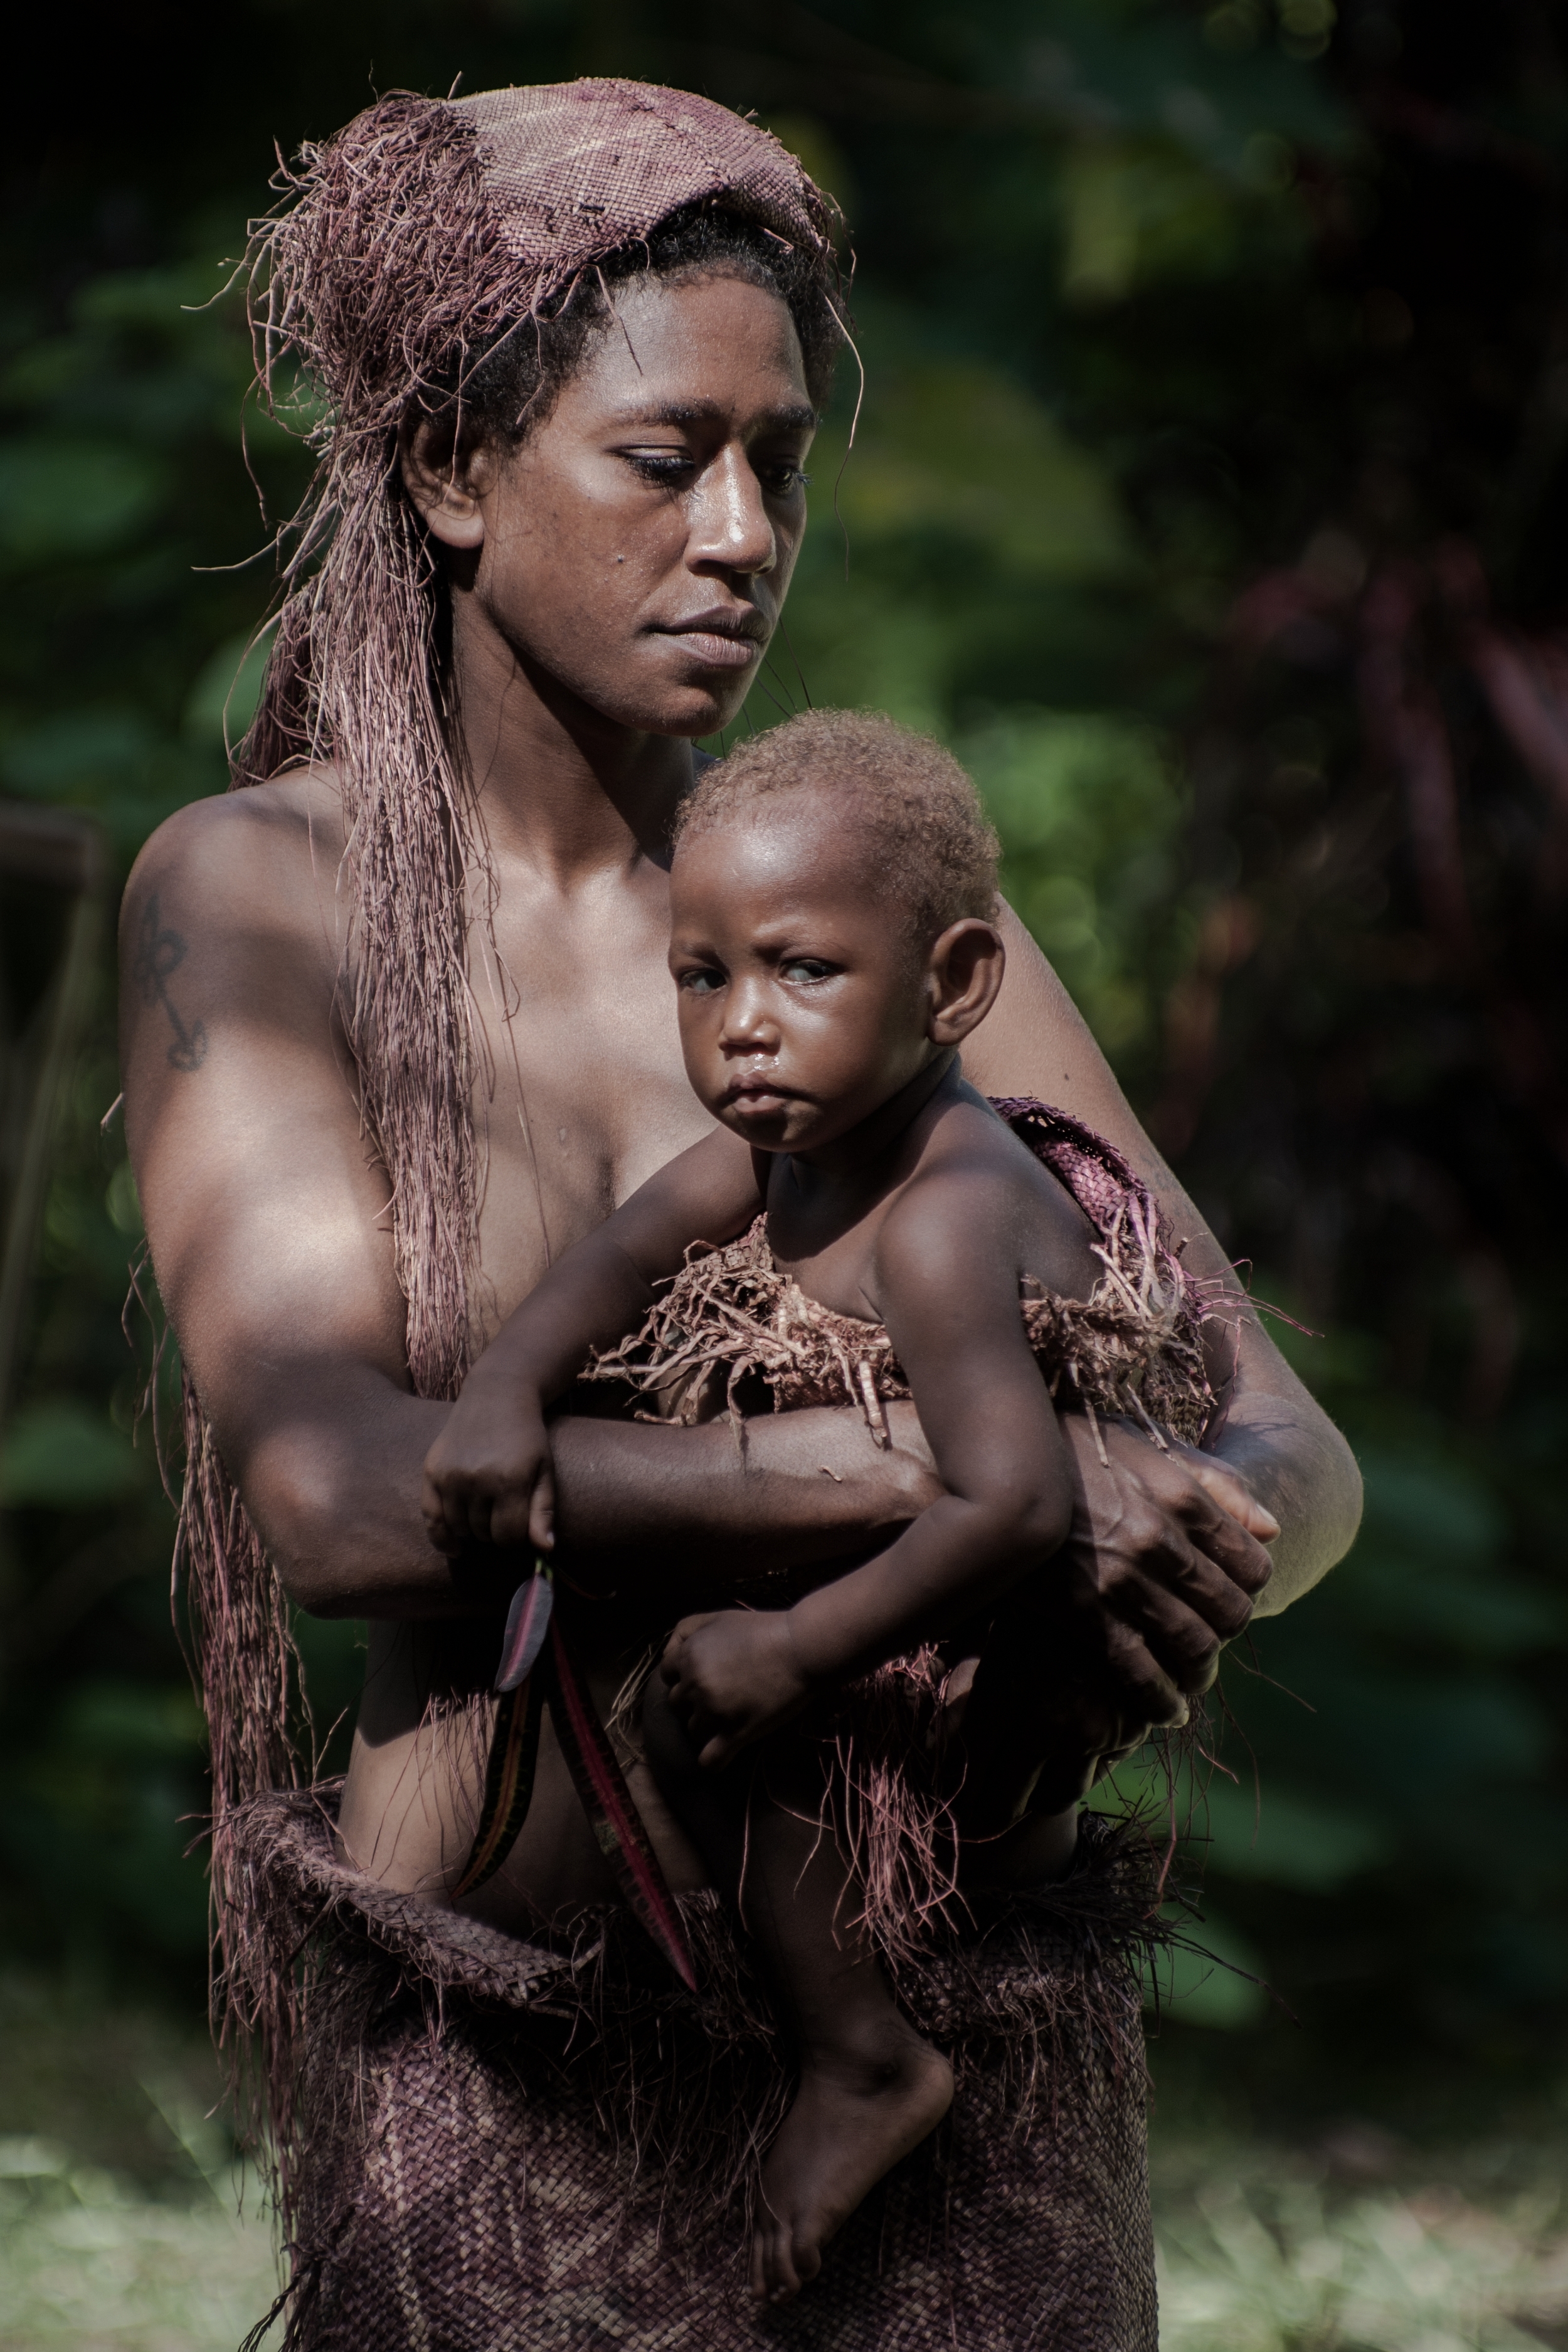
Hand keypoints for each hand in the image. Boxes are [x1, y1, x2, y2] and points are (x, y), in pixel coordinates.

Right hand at [420, 1384, 555, 1555]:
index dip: (516, 1539)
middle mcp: (476, 1480)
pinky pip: (431, 1517)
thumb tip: (544, 1549)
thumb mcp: (544, 1470)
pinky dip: (441, 1536)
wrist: (496, 1396)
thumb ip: (543, 1511)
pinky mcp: (432, 1471)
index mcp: (509, 1480)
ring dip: (472, 1530)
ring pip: (459, 1529)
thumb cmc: (526, 1437)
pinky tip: (454, 1546)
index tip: (519, 1527)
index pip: (508, 1537)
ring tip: (484, 1512)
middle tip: (502, 1513)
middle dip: (495, 1531)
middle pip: (483, 1534)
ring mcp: (450, 1476)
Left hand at [660, 1609, 811, 1767]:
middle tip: (720, 1696)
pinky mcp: (735, 1734)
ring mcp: (713, 1713)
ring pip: (694, 1731)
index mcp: (689, 1656)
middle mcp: (695, 1685)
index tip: (702, 1678)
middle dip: (694, 1701)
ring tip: (730, 1717)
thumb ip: (687, 1630)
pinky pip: (709, 1760)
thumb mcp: (718, 1617)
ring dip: (707, 1727)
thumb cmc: (762, 1630)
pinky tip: (723, 1753)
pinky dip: (713, 1760)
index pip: (666, 1676)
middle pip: (678, 1705)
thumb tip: (671, 1653)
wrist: (800, 1649)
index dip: (683, 1677)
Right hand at [1056, 1414, 1276, 1729]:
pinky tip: (1166, 1710)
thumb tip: (1273, 1529)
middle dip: (1228, 1631)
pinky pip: (1140, 1673)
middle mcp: (1159, 1538)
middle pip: (1230, 1611)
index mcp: (1182, 1495)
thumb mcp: (1145, 1445)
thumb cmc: (1074, 1449)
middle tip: (1213, 1635)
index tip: (1233, 1591)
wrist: (992, 1465)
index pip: (1253, 1564)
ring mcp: (1122, 1579)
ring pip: (1194, 1647)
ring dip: (1202, 1671)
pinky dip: (1161, 1701)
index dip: (1250, 1586)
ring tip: (1193, 1677)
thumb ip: (1215, 1483)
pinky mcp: (1084, 1612)